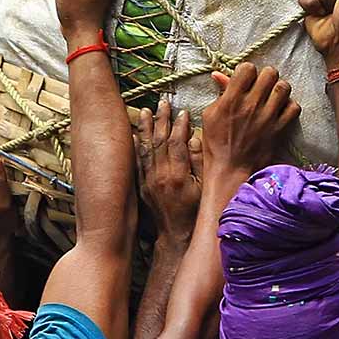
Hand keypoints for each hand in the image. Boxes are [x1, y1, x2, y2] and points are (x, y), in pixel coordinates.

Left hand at [136, 103, 202, 239]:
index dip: (180, 126)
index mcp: (178, 175)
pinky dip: (136, 146)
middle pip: (160, 141)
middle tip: (164, 103)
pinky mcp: (142, 186)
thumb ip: (200, 163)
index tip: (183, 112)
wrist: (176, 235)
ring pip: (146, 148)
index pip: (177, 143)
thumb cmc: (194, 213)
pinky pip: (137, 162)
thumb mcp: (204, 189)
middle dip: (162, 120)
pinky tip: (134, 134)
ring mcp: (148, 181)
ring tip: (147, 111)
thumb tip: (194, 139)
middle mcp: (160, 176)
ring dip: (146, 127)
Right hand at [202, 63, 299, 176]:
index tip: (246, 80)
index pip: (248, 68)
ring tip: (274, 96)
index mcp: (231, 99)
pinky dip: (290, 107)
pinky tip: (281, 111)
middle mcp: (251, 105)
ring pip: (284, 87)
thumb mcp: (211, 115)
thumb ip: (220, 93)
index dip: (248, 72)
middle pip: (270, 73)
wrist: (231, 170)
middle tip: (262, 86)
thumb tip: (219, 74)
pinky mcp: (280, 129)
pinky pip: (294, 107)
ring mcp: (268, 117)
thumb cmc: (216, 144)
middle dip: (266, 77)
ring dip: (279, 89)